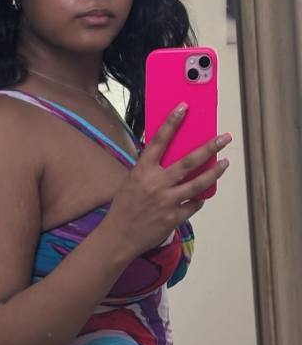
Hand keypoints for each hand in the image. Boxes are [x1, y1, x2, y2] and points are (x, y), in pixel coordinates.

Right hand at [105, 103, 231, 259]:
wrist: (118, 237)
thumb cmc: (123, 209)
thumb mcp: (130, 183)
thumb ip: (148, 171)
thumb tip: (167, 158)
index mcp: (142, 172)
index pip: (159, 141)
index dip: (171, 123)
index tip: (184, 107)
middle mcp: (157, 184)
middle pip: (189, 161)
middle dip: (210, 147)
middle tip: (224, 138)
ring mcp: (167, 201)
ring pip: (198, 184)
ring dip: (215, 172)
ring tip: (225, 163)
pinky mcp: (174, 217)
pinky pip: (194, 204)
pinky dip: (199, 199)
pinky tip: (201, 196)